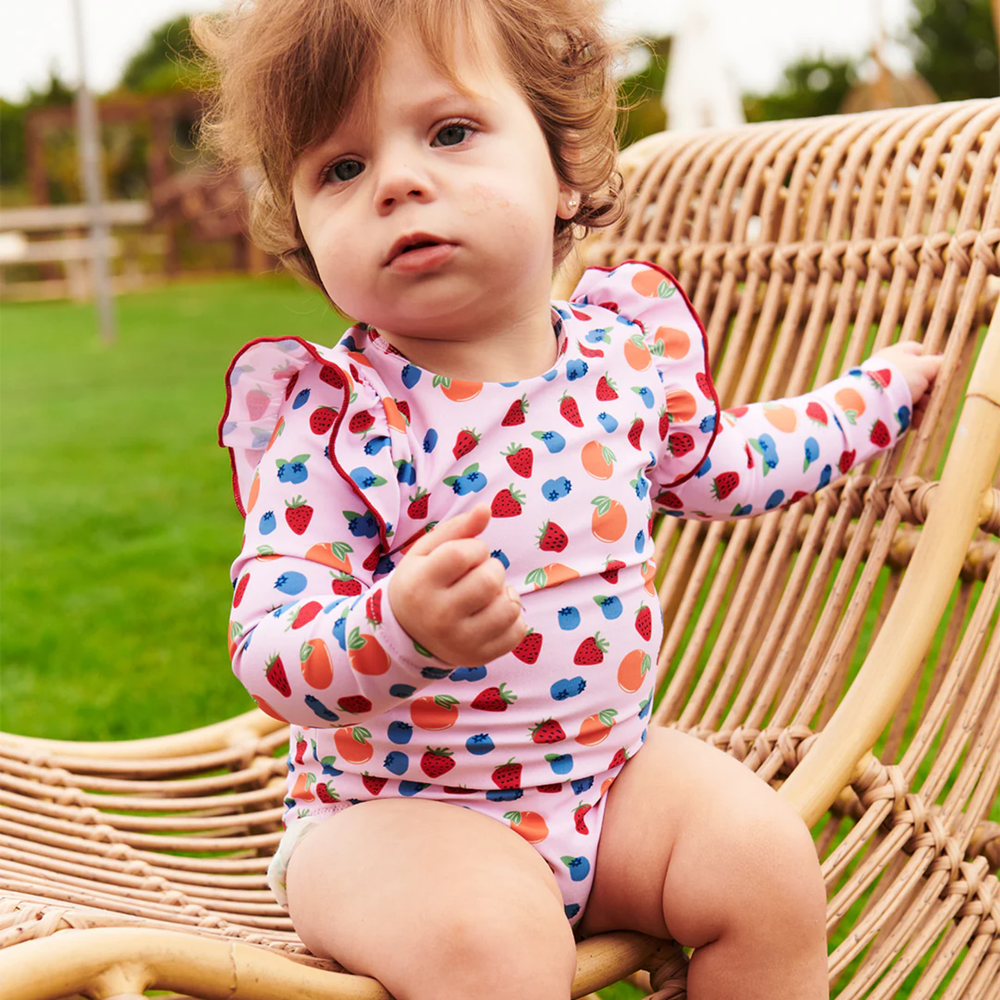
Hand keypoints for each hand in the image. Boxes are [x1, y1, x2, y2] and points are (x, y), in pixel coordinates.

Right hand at [388, 503, 526, 665]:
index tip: (468, 555)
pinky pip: (518, 632)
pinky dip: (513, 618)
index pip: (463, 554)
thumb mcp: (427, 552)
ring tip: (488, 594)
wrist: (406, 634)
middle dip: (492, 569)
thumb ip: (457, 528)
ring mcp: (460, 641)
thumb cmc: (421, 583)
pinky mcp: (478, 657)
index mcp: (420, 584)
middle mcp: (439, 616)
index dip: (475, 548)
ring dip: (505, 593)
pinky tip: (494, 614)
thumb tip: (486, 509)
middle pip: (490, 580)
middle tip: (479, 574)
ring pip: (508, 607)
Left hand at [871, 341, 942, 428]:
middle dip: (930, 390)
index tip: (942, 372)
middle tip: (931, 395)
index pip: (920, 353)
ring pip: (915, 397)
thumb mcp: (924, 366)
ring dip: (924, 405)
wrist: (872, 404)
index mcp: (897, 354)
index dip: (934, 362)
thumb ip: (940, 363)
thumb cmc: (899, 378)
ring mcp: (888, 390)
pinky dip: (913, 416)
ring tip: (921, 410)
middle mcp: (891, 371)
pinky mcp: (886, 408)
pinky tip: (915, 421)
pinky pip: (906, 411)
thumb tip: (955, 362)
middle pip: (920, 379)